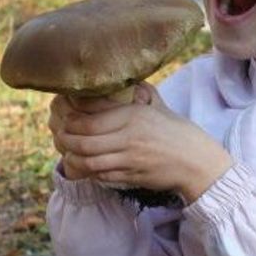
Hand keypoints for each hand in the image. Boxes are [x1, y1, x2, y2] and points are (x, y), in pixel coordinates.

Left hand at [47, 84, 233, 202]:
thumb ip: (139, 93)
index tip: (63, 112)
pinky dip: (86, 170)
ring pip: (87, 159)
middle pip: (83, 139)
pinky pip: (99, 174)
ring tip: (66, 149)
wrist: (196, 162)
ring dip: (72, 156)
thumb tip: (121, 79)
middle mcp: (129, 136)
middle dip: (65, 137)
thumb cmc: (177, 131)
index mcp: (134, 115)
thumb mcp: (158, 106)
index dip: (71, 115)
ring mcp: (129, 159)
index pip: (90, 115)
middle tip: (59, 132)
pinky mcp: (130, 176)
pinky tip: (82, 163)